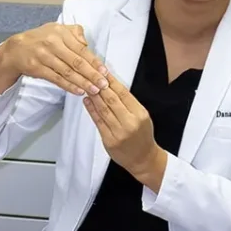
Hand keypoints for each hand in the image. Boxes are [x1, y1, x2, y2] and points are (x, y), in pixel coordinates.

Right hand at [0, 23, 108, 96]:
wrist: (16, 49)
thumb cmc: (41, 39)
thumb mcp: (57, 29)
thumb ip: (75, 33)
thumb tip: (87, 44)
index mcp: (60, 33)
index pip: (81, 49)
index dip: (94, 62)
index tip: (105, 71)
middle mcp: (52, 43)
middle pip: (76, 62)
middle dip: (92, 75)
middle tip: (103, 84)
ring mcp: (44, 56)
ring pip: (67, 72)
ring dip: (82, 83)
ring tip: (94, 91)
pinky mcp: (37, 68)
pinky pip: (56, 79)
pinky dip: (69, 86)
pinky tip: (78, 91)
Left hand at [84, 73, 167, 188]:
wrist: (143, 159)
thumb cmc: (142, 137)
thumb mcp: (142, 117)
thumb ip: (128, 104)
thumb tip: (112, 87)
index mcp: (140, 114)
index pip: (123, 93)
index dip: (112, 81)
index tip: (104, 72)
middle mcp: (130, 122)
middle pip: (112, 100)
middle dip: (100, 86)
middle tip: (91, 75)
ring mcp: (119, 132)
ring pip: (104, 110)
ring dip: (94, 96)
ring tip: (87, 86)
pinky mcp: (109, 140)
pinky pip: (99, 122)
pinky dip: (92, 110)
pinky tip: (87, 101)